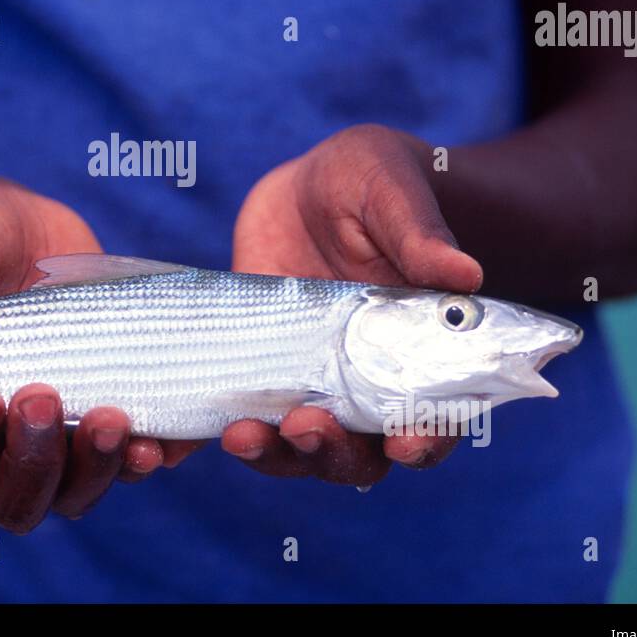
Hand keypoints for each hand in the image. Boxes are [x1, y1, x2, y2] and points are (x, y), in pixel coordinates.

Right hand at [0, 175, 201, 532]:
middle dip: (32, 461)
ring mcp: (60, 441)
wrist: (24, 231)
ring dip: (95, 467)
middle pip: (14, 500)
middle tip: (43, 397)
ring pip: (75, 493)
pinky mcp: (111, 420)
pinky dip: (152, 454)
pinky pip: (134, 460)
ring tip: (111, 416)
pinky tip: (163, 433)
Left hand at [226, 124, 483, 485]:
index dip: (425, 438)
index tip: (406, 440)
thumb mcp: (393, 192)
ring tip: (242, 434)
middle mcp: (366, 384)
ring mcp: (307, 382)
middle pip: (358, 451)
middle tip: (306, 425)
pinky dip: (199, 438)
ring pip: (295, 446)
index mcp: (419, 355)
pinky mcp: (251, 369)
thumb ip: (420, 234)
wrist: (311, 188)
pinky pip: (229, 415)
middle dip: (333, 451)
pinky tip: (171, 449)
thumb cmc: (375, 183)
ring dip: (273, 452)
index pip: (434, 417)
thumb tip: (465, 270)